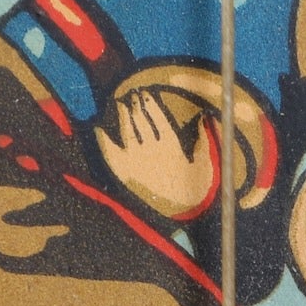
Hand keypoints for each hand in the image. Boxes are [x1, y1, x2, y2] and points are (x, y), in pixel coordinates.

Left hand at [95, 89, 220, 222]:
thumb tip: (204, 116)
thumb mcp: (205, 162)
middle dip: (135, 107)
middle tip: (131, 96)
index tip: (145, 94)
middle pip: (141, 122)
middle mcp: (152, 149)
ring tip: (120, 104)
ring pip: (128, 132)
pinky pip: (111, 153)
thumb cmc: (196, 189)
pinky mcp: (125, 172)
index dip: (150, 104)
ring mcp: (137, 160)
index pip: (158, 118)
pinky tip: (100, 129)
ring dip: (123, 117)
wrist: (180, 212)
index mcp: (171, 145)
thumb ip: (204, 138)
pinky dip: (104, 141)